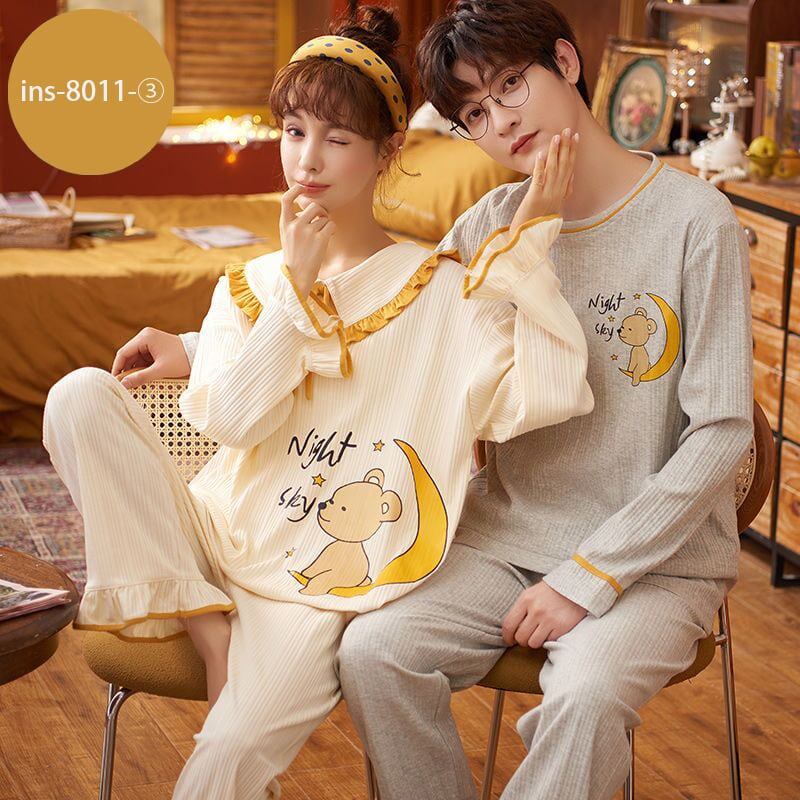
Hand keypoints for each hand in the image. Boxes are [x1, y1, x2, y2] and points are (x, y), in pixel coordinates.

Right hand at [110, 327, 189, 388]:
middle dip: (126, 370)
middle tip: (124, 385)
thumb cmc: (182, 360)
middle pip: (128, 355)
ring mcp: (150, 342)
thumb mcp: (161, 370)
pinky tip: (141, 379)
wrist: (199, 355)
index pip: (123, 353)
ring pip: (136, 358)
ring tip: (133, 385)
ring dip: (134, 370)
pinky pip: (143, 359)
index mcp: (145, 337)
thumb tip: (124, 385)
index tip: (115, 381)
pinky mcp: (155, 348)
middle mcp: (145, 336)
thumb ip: (141, 377)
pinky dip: (142, 369)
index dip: (117, 368)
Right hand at [280, 183, 335, 297]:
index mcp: (285, 223)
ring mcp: (307, 232)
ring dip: (326, 223)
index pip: (286, 199)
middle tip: (322, 219)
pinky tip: (328, 237)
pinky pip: (331, 225)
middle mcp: (295, 225)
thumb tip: (307, 204)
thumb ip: (294, 220)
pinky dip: (332, 229)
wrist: (296, 277)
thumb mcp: (287, 236)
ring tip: (322, 234)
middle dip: (321, 211)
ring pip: (324, 217)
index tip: (302, 187)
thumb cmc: (294, 255)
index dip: (295, 190)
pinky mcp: (320, 240)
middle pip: (313, 206)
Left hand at [501, 581, 586, 649]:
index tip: (509, 640)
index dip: (507, 636)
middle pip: (520, 637)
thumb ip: (520, 610)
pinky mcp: (561, 627)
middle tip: (526, 637)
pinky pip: (548, 642)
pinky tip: (550, 631)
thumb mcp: (530, 594)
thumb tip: (510, 630)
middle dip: (521, 641)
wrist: (574, 586)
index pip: (509, 625)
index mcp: (525, 600)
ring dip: (534, 641)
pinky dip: (548, 639)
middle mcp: (536, 610)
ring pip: (533, 643)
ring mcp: (549, 619)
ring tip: (539, 634)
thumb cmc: (550, 592)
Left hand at [509, 127, 577, 234]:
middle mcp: (557, 195)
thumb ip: (557, 196)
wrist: (528, 243)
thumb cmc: (535, 227)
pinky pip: (539, 180)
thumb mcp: (550, 210)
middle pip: (564, 166)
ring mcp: (547, 197)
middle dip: (567, 147)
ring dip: (555, 153)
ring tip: (556, 136)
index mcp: (561, 196)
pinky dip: (540, 167)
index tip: (575, 137)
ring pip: (553, 170)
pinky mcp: (535, 200)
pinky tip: (540, 155)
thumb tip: (566, 185)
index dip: (572, 153)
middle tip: (569, 130)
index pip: (569, 170)